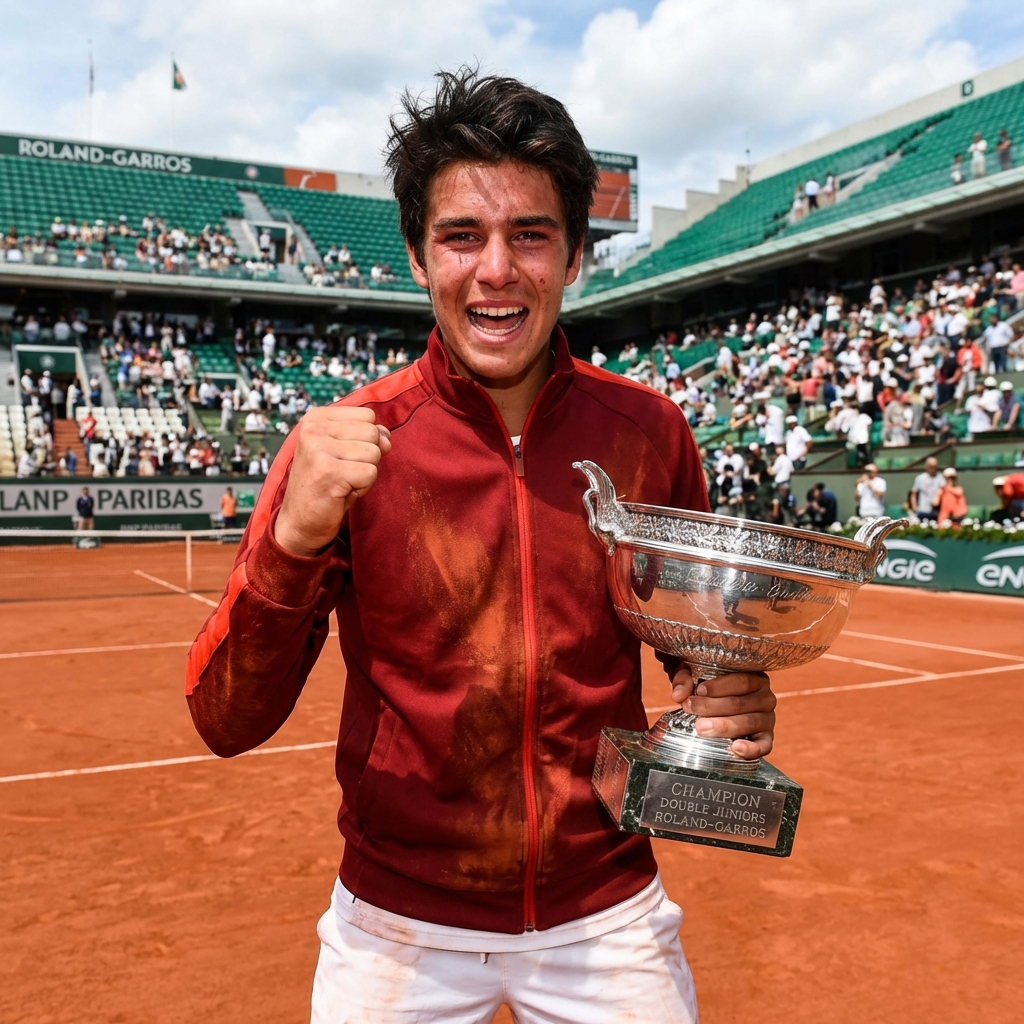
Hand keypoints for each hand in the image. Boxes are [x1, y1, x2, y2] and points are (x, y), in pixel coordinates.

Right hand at [274, 406, 391, 556]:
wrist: (300, 522)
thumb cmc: (325, 486)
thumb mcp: (345, 452)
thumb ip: (367, 437)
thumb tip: (387, 437)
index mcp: (316, 418)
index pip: (367, 416)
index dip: (365, 440)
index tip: (342, 457)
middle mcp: (313, 428)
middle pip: (373, 432)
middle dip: (367, 457)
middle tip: (343, 473)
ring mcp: (318, 449)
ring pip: (374, 453)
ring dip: (365, 473)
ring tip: (342, 482)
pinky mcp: (328, 471)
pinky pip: (370, 473)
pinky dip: (363, 487)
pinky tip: (342, 492)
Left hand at [670, 665, 776, 759]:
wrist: (718, 707)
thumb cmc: (708, 687)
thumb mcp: (696, 675)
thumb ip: (685, 679)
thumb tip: (678, 695)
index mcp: (754, 677)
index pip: (741, 681)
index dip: (720, 686)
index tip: (698, 690)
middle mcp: (765, 697)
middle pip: (740, 703)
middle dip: (712, 707)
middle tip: (690, 709)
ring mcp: (768, 719)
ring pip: (749, 722)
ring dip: (724, 726)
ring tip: (701, 728)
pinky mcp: (766, 738)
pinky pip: (764, 746)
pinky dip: (751, 749)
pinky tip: (736, 748)